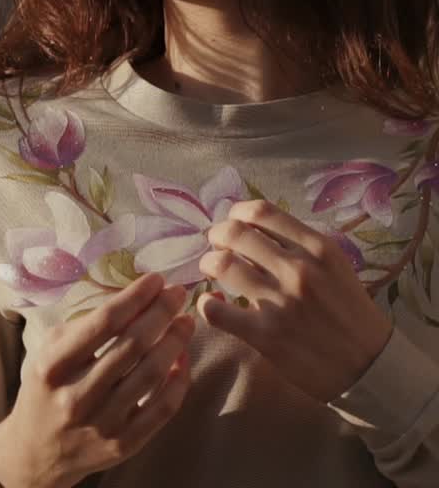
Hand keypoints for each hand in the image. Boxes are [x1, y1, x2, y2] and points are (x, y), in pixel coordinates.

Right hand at [0, 272, 194, 487]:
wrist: (37, 450)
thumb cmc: (46, 389)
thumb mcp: (47, 352)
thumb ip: (83, 327)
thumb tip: (132, 300)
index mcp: (51, 367)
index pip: (101, 324)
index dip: (134, 298)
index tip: (155, 280)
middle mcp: (75, 396)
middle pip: (131, 346)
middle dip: (161, 314)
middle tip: (177, 294)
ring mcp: (102, 424)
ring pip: (151, 375)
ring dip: (175, 342)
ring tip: (185, 322)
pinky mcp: (124, 445)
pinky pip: (162, 408)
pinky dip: (178, 380)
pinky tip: (182, 359)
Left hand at [198, 199, 393, 402]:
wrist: (370, 365)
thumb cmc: (348, 312)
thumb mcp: (335, 268)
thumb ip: (300, 247)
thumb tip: (255, 231)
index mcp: (318, 248)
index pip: (262, 212)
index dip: (236, 214)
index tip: (232, 223)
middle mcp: (299, 269)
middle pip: (234, 233)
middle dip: (217, 236)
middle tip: (216, 246)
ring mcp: (281, 301)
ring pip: (221, 264)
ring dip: (208, 264)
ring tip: (212, 271)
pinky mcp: (265, 333)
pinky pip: (215, 310)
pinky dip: (206, 303)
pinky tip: (212, 304)